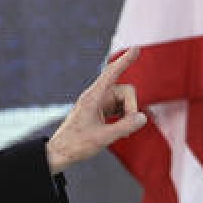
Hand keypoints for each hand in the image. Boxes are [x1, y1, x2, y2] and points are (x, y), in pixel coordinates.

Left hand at [45, 47, 146, 173]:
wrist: (59, 153)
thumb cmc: (76, 144)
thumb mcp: (103, 137)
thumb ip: (125, 127)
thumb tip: (142, 118)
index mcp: (93, 97)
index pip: (112, 73)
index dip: (125, 61)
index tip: (136, 48)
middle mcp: (96, 97)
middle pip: (125, 91)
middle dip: (132, 107)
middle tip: (129, 126)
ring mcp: (98, 104)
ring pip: (124, 100)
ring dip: (128, 113)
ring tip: (121, 131)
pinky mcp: (99, 111)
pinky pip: (119, 108)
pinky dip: (123, 117)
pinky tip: (120, 130)